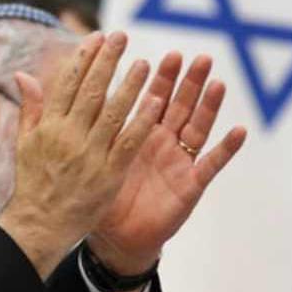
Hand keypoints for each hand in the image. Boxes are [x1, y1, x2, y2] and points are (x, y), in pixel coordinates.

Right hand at [0, 31, 164, 278]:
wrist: (41, 223)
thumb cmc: (33, 181)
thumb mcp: (25, 142)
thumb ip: (31, 106)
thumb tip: (22, 73)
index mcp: (49, 125)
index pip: (68, 83)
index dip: (84, 57)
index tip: (96, 36)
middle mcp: (69, 135)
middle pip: (92, 90)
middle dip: (108, 60)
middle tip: (122, 36)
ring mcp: (90, 154)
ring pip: (113, 112)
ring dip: (130, 85)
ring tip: (145, 62)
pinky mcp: (109, 173)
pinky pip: (128, 142)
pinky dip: (141, 121)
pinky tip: (155, 102)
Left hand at [87, 52, 247, 275]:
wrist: (117, 236)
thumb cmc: (104, 193)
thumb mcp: (92, 153)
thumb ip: (82, 121)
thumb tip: (53, 90)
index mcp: (139, 132)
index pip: (151, 97)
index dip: (158, 77)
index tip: (167, 55)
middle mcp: (163, 141)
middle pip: (179, 105)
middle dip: (188, 82)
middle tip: (197, 58)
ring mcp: (179, 161)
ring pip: (197, 127)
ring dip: (209, 106)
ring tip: (217, 82)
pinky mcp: (191, 184)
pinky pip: (212, 164)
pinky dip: (226, 148)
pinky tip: (239, 130)